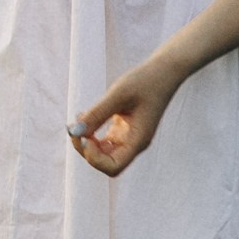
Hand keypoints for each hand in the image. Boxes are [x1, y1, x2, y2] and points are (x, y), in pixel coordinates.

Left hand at [66, 57, 182, 176]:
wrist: (163, 71)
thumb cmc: (145, 81)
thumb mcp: (118, 95)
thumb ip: (96, 114)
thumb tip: (74, 132)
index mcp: (138, 140)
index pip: (113, 167)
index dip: (94, 158)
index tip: (86, 137)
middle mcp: (134, 144)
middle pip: (105, 163)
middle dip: (86, 150)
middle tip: (75, 127)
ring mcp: (129, 138)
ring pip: (102, 154)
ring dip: (86, 142)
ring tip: (80, 119)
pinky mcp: (123, 130)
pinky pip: (103, 141)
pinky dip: (91, 133)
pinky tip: (85, 116)